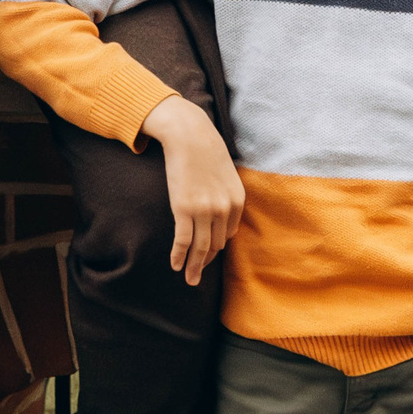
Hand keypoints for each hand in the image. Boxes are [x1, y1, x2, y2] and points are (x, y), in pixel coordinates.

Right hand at [140, 96, 242, 286]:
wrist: (188, 134)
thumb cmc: (205, 151)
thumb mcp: (226, 175)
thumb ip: (226, 197)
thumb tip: (219, 219)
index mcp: (237, 201)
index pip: (228, 235)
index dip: (216, 246)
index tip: (206, 253)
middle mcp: (224, 209)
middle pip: (215, 245)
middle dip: (206, 261)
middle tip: (197, 274)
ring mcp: (204, 210)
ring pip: (200, 248)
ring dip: (194, 268)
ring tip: (189, 279)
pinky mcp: (184, 209)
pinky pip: (183, 241)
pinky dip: (179, 256)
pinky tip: (175, 265)